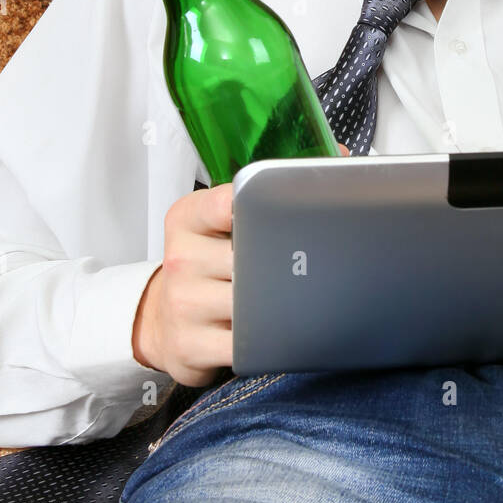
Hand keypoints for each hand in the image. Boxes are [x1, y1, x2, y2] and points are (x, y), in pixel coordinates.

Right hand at [133, 144, 350, 382]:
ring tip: (292, 299)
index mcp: (188, 218)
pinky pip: (243, 346)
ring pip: (250, 304)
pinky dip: (268, 342)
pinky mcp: (188, 346)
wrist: (160, 317)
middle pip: (248, 259)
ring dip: (278, 305)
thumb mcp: (216, 219)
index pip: (226, 203)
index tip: (289, 217)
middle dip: (281, 266)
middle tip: (305, 267)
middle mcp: (180, 257)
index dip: (261, 209)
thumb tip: (341, 155)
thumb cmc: (205, 261)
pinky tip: (276, 332)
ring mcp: (182, 303)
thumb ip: (267, 187)